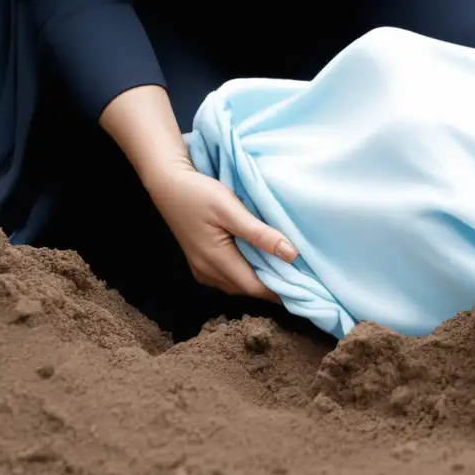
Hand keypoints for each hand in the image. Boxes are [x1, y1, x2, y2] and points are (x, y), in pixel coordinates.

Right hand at [141, 164, 296, 300]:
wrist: (167, 184)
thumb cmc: (199, 193)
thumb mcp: (232, 210)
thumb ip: (260, 234)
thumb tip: (292, 255)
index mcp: (216, 261)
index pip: (255, 287)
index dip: (281, 290)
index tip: (306, 287)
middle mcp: (207, 272)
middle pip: (247, 289)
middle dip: (273, 287)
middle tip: (301, 278)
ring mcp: (201, 269)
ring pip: (237, 285)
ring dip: (259, 281)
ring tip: (285, 271)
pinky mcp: (200, 262)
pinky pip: (227, 278)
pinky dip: (246, 274)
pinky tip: (260, 263)